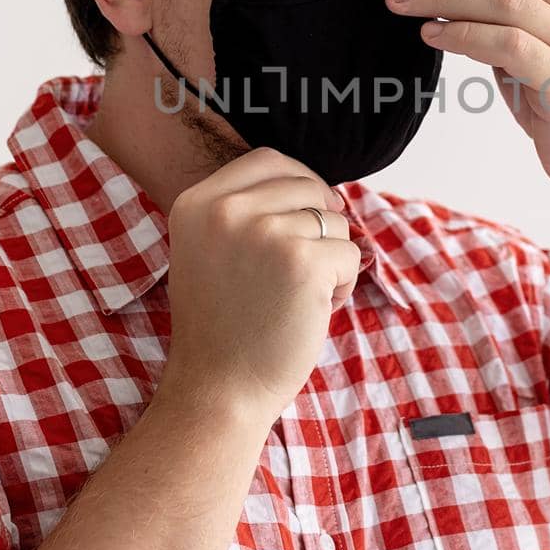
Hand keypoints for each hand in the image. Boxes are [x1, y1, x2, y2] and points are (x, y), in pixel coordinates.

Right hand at [156, 148, 360, 426]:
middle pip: (307, 185)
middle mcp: (227, 210)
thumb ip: (243, 212)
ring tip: (301, 296)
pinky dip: (344, 284)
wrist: (218, 390)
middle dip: (321, 221)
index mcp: (198, 203)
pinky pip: (351, 254)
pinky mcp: (304, 261)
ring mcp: (265, 233)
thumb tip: (311, 185)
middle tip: (305, 267)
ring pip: (334, 220)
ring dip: (332, 257)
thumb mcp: (209, 251)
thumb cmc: (222, 326)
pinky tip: (314, 310)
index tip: (308, 213)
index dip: (300, 182)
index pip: (269, 160)